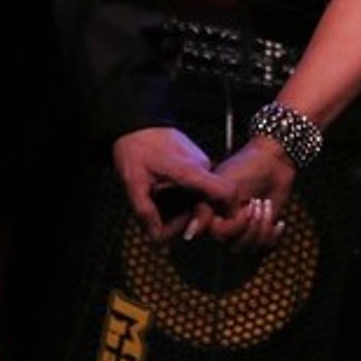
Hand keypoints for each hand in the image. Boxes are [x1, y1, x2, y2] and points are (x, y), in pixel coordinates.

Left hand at [112, 126, 236, 241]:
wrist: (137, 124)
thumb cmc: (135, 149)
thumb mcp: (132, 182)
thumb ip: (145, 211)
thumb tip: (156, 236)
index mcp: (189, 170)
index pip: (225, 191)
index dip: (227, 213)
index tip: (209, 228)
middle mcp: (201, 166)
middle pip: (205, 205)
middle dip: (182, 218)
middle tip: (156, 214)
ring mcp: (201, 164)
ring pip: (198, 197)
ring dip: (180, 206)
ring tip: (156, 196)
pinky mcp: (197, 163)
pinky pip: (195, 188)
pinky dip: (181, 196)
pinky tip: (162, 190)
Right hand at [204, 136, 296, 250]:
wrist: (272, 162)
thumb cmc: (246, 167)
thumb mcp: (223, 186)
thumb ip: (204, 210)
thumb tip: (189, 235)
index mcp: (211, 215)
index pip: (221, 237)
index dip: (238, 224)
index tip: (247, 205)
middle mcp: (224, 225)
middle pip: (237, 246)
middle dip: (253, 225)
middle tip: (258, 201)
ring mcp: (242, 230)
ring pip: (252, 250)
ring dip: (264, 227)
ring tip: (266, 205)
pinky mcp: (259, 232)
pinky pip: (265, 249)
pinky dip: (274, 235)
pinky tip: (278, 222)